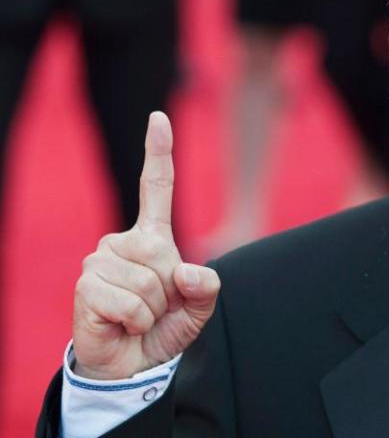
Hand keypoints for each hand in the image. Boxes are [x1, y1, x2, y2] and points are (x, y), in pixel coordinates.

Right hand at [72, 112, 220, 379]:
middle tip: (157, 307)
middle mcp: (121, 242)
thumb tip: (189, 273)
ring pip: (148, 281)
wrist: (131, 366)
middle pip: (163, 253)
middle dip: (171, 290)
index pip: (155, 188)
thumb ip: (207, 287)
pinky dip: (136, 321)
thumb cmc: (163, 328)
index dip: (158, 152)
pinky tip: (123, 325)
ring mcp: (99, 262)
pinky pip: (129, 302)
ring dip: (154, 309)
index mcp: (151, 238)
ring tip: (140, 317)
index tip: (159, 118)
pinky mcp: (86, 287)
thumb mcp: (199, 307)